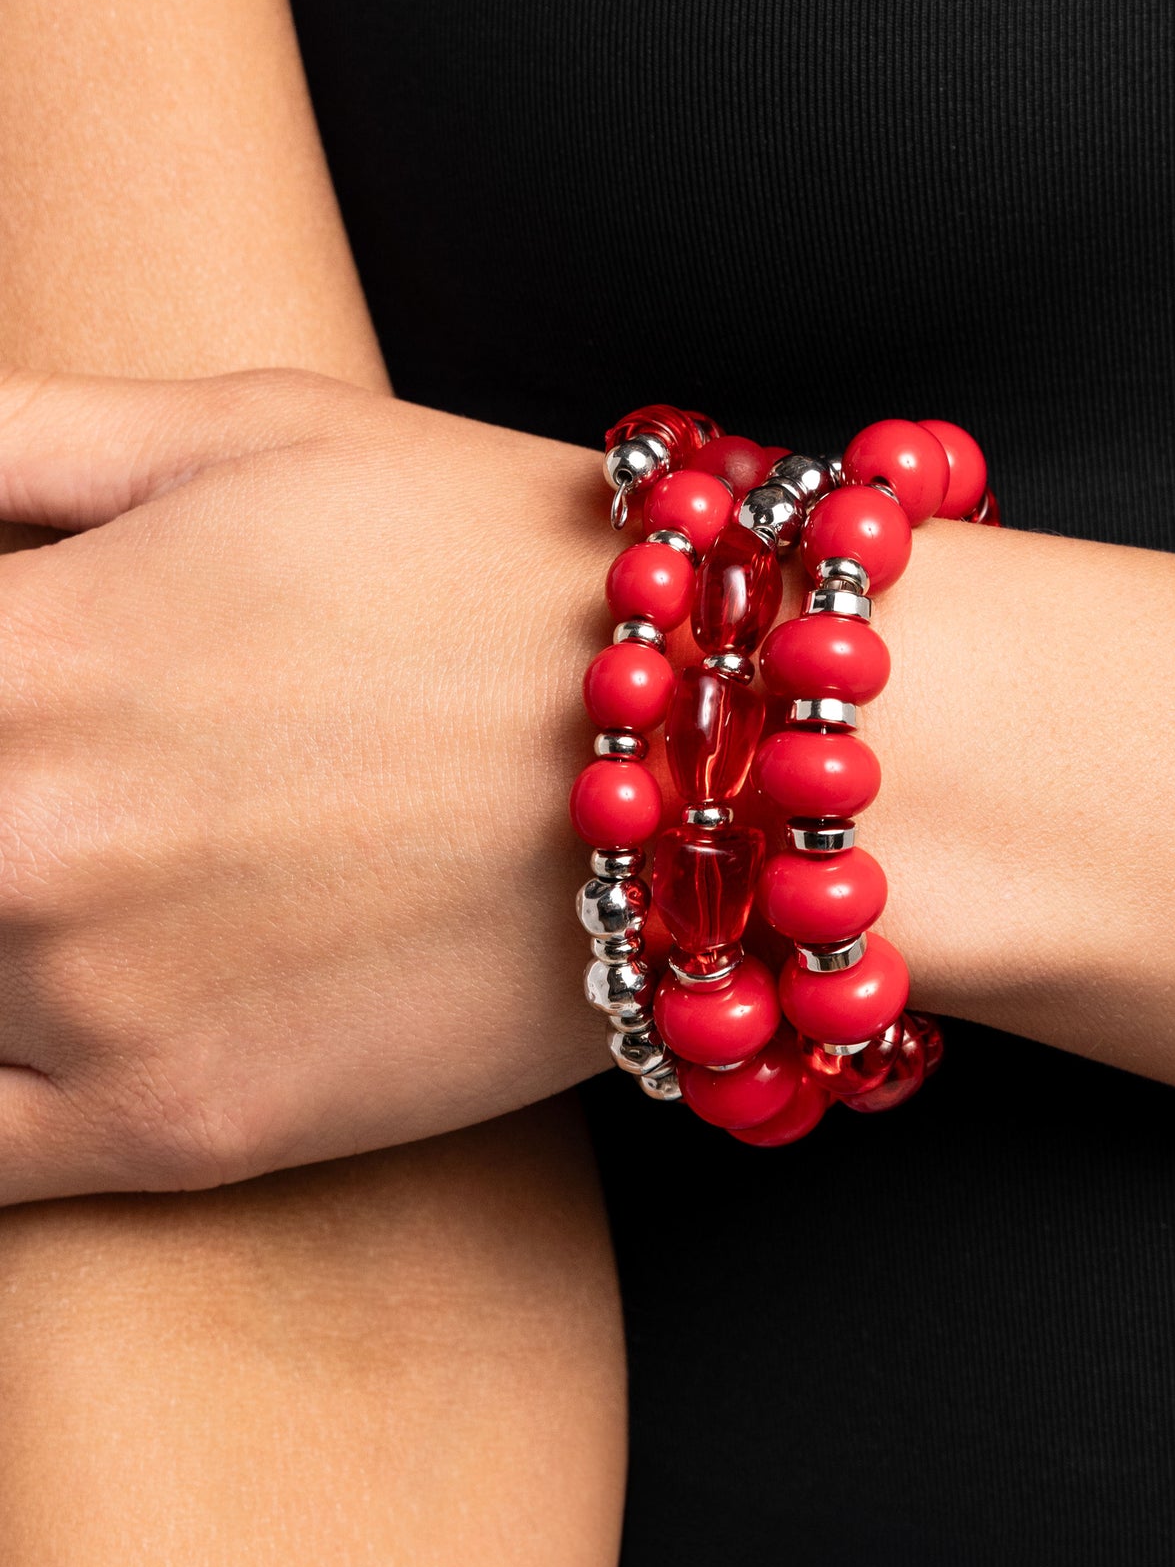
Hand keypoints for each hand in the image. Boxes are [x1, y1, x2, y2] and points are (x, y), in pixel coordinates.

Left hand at [0, 368, 616, 1202]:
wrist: (712, 763)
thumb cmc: (492, 566)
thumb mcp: (241, 432)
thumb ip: (4, 440)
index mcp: (17, 655)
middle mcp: (18, 843)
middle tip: (47, 771)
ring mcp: (89, 1009)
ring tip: (96, 840)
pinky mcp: (179, 1134)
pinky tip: (22, 1008)